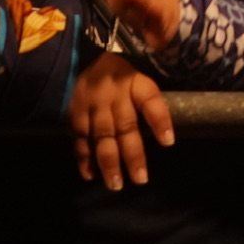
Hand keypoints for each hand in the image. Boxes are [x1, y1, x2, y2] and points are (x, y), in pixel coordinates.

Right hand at [70, 52, 173, 190]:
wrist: (80, 59)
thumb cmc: (118, 75)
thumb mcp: (137, 76)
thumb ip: (149, 101)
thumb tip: (165, 135)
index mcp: (134, 81)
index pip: (150, 99)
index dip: (159, 120)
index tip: (168, 142)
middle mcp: (114, 94)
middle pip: (125, 126)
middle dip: (133, 154)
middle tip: (141, 179)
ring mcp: (92, 105)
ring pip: (102, 137)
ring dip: (109, 162)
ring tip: (116, 184)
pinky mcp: (74, 114)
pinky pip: (80, 139)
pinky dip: (84, 159)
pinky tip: (91, 175)